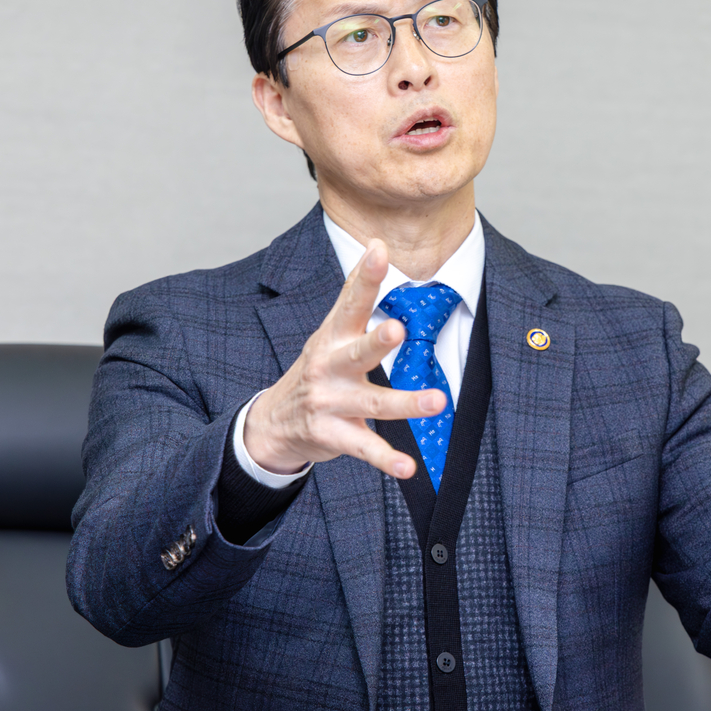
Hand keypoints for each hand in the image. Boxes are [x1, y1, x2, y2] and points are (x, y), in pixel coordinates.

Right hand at [242, 240, 444, 477]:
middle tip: (396, 329)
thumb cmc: (317, 368)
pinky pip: (365, 448)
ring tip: (436, 401)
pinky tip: (409, 468)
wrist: (274, 423)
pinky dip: (387, 460)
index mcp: (333, 336)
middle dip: (376, 341)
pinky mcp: (334, 435)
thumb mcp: (330, 329)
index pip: (351, 301)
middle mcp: (330, 367)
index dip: (365, 276)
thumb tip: (376, 242)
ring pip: (372, 403)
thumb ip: (356, 291)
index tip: (379, 250)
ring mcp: (330, 403)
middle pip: (357, 351)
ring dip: (405, 403)